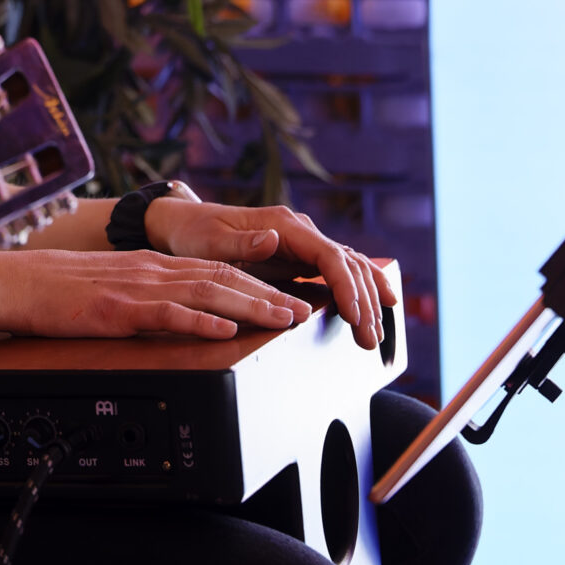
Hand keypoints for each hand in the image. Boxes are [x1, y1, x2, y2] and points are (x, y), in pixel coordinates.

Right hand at [0, 247, 312, 339]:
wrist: (12, 282)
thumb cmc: (53, 290)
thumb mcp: (108, 285)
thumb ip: (142, 292)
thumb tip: (173, 308)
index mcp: (148, 265)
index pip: (214, 270)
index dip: (255, 283)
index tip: (286, 295)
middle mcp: (149, 270)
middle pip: (220, 278)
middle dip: (267, 293)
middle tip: (304, 308)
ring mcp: (134, 288)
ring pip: (205, 292)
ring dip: (250, 305)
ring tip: (281, 318)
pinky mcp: (116, 309)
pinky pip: (166, 313)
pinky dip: (200, 319)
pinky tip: (225, 327)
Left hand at [146, 200, 394, 350]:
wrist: (187, 224)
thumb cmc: (196, 233)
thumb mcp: (211, 240)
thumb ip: (242, 243)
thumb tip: (273, 240)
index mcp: (284, 225)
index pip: (329, 255)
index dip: (347, 287)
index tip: (356, 316)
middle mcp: (300, 231)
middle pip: (347, 264)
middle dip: (364, 302)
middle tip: (369, 340)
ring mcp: (304, 243)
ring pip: (350, 267)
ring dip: (368, 299)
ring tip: (376, 335)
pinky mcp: (302, 257)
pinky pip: (340, 272)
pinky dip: (361, 289)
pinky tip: (377, 308)